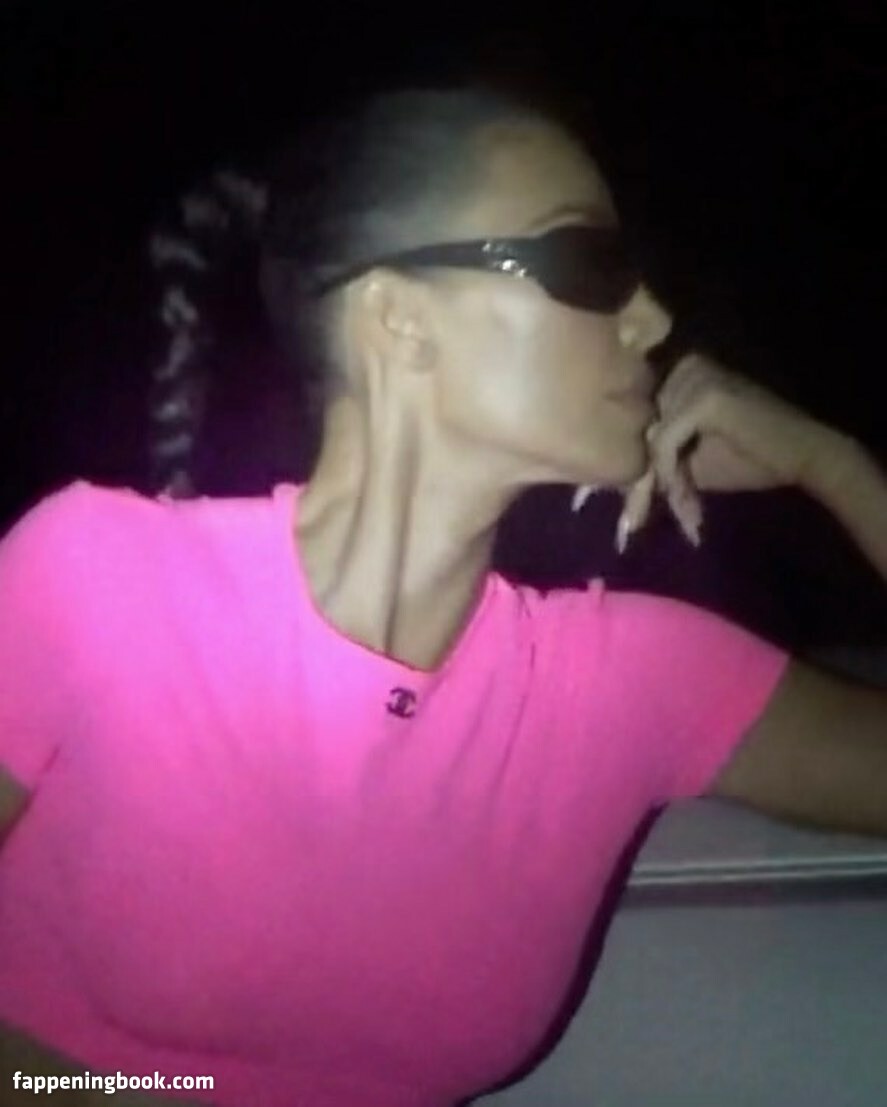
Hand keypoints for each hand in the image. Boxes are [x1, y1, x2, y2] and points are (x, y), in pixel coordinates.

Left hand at [616, 351, 831, 551]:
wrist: (802, 457)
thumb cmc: (749, 458)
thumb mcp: (690, 459)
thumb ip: (656, 456)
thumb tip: (614, 476)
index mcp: (681, 372)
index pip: (642, 415)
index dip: (637, 459)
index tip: (627, 497)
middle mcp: (686, 365)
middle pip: (643, 423)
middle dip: (643, 470)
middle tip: (637, 514)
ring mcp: (695, 376)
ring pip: (651, 434)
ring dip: (657, 473)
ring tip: (669, 502)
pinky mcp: (705, 397)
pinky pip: (666, 440)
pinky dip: (668, 469)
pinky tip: (681, 490)